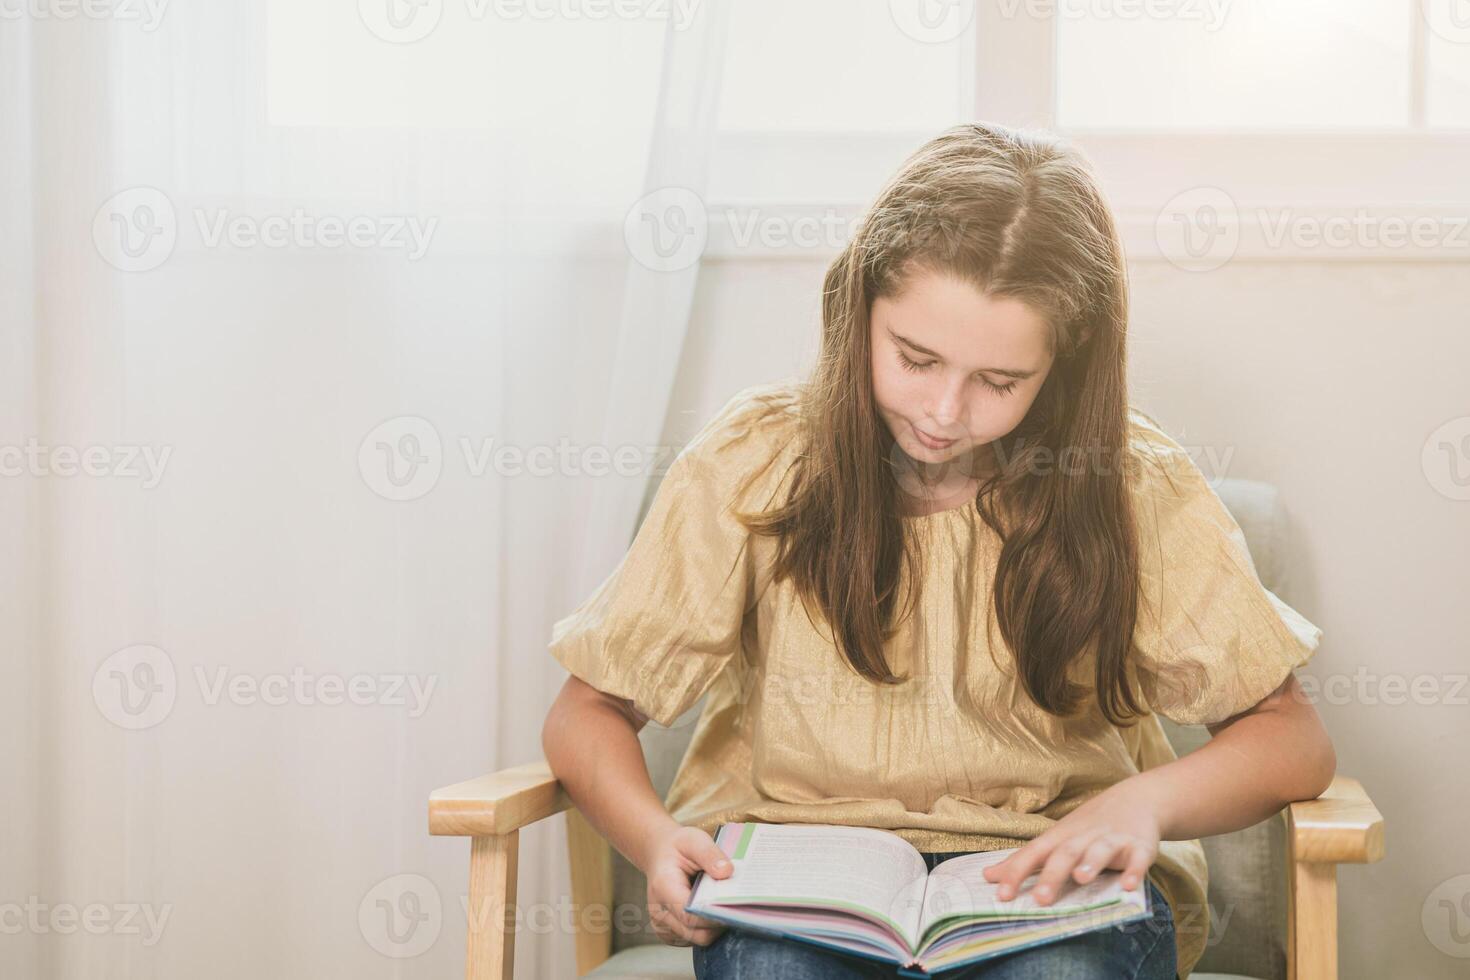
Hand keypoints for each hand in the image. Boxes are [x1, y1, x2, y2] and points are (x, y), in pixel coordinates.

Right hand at [641, 824, 733, 946]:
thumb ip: (710, 854)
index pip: (690, 916)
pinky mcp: (668, 932)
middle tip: (734, 906)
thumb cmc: (678, 846)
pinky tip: (709, 909)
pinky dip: (705, 928)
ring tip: (720, 904)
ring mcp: (662, 924)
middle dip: (718, 923)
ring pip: (697, 939)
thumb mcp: (694, 840)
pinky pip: (693, 939)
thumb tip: (727, 872)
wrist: (658, 853)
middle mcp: (659, 911)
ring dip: (713, 927)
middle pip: (696, 933)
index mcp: (663, 887)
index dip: (714, 917)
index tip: (735, 907)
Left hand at [982, 777, 1165, 906]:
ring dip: (1090, 863)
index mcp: (1060, 838)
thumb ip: (1024, 860)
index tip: (1002, 895)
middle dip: (1052, 875)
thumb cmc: (1087, 827)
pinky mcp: (1139, 846)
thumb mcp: (1055, 840)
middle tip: (1040, 899)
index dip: (1017, 873)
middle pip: (1065, 854)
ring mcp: (1112, 840)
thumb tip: (988, 876)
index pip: (1034, 854)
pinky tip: (1128, 886)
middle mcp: (1083, 837)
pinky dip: (1133, 871)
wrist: (1136, 799)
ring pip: (1099, 850)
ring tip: (1081, 878)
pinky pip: (1137, 859)